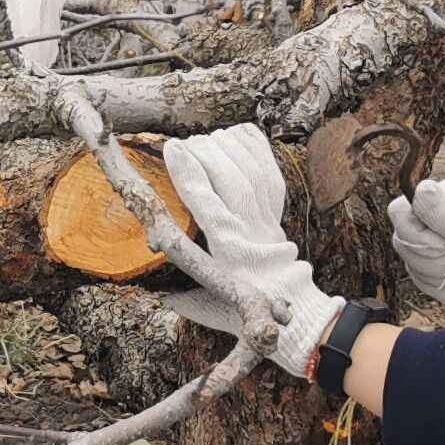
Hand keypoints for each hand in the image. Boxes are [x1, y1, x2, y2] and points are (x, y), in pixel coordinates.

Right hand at [158, 127, 336, 377]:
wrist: (293, 309)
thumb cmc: (242, 311)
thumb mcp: (205, 308)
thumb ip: (177, 297)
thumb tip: (152, 289)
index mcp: (228, 256)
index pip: (208, 207)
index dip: (189, 175)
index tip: (171, 149)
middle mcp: (251, 234)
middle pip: (233, 182)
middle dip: (207, 153)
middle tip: (184, 143)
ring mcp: (268, 221)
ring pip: (253, 172)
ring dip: (228, 148)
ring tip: (207, 138)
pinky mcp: (277, 213)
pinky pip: (270, 171)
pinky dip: (255, 148)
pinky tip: (237, 133)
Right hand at [386, 178, 444, 309]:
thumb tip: (420, 187)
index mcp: (444, 195)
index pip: (399, 212)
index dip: (417, 237)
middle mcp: (437, 211)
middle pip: (405, 241)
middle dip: (436, 262)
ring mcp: (438, 234)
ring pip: (414, 263)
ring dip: (444, 278)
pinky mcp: (442, 256)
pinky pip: (425, 277)